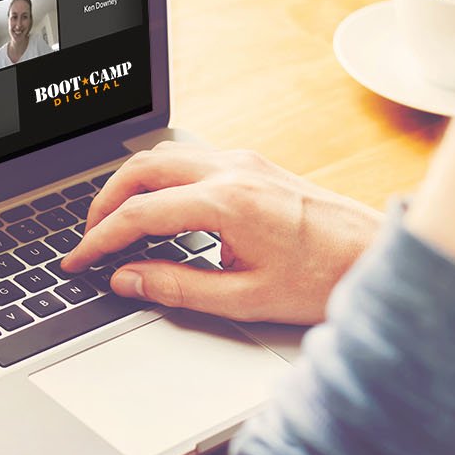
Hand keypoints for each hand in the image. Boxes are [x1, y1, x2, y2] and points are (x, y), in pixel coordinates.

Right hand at [62, 143, 382, 323]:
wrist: (376, 254)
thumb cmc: (321, 279)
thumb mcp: (244, 298)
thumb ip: (177, 288)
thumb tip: (127, 280)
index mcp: (227, 203)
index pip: (141, 215)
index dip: (100, 240)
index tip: (78, 261)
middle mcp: (232, 171)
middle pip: (142, 170)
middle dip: (105, 202)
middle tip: (89, 238)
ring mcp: (244, 162)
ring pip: (164, 156)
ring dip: (132, 185)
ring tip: (117, 223)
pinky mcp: (254, 164)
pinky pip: (191, 157)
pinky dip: (161, 178)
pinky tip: (159, 209)